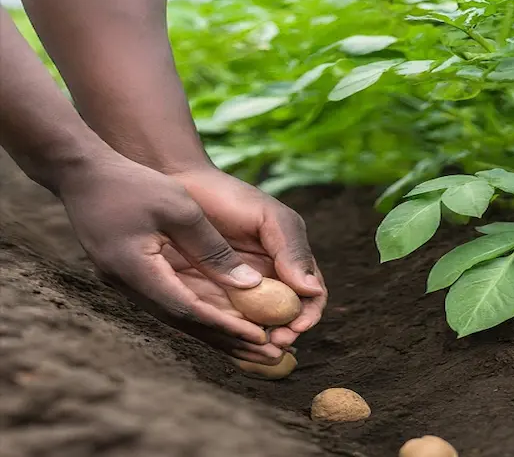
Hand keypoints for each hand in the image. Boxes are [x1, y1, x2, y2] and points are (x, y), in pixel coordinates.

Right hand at [56, 153, 282, 364]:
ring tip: (254, 346)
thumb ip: (212, 249)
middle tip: (268, 355)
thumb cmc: (133, 183)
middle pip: (184, 324)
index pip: (189, 310)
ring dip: (215, 333)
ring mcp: (126, 283)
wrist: (82, 173)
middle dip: (227, 340)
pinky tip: (225, 321)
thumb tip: (248, 285)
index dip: (226, 326)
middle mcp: (128, 286)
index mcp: (136, 271)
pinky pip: (170, 303)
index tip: (260, 337)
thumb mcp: (179, 208)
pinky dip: (200, 315)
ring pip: (177, 318)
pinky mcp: (130, 276)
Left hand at [170, 166, 327, 349]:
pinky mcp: (207, 300)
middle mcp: (267, 282)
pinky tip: (228, 342)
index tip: (296, 326)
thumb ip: (292, 250)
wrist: (180, 186)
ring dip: (259, 344)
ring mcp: (237, 293)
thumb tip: (311, 290)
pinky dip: (229, 338)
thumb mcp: (270, 218)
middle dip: (285, 335)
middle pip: (285, 319)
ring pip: (255, 328)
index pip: (310, 298)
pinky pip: (223, 325)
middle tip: (275, 342)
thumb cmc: (229, 197)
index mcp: (289, 263)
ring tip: (255, 350)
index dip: (308, 315)